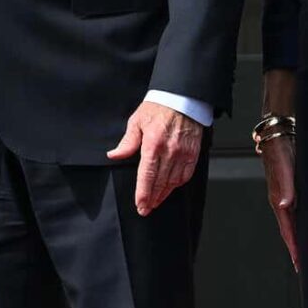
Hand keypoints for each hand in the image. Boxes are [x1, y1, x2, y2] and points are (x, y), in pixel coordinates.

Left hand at [107, 101, 204, 215]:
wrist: (182, 98)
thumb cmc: (159, 107)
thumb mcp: (137, 121)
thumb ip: (127, 142)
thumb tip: (114, 155)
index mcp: (153, 144)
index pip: (147, 176)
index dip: (143, 194)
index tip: (140, 205)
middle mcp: (170, 151)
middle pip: (160, 182)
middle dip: (152, 199)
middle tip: (145, 209)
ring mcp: (183, 153)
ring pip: (173, 181)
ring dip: (164, 194)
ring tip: (156, 202)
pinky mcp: (193, 153)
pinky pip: (186, 175)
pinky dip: (177, 184)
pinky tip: (170, 188)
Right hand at [259, 134, 298, 269]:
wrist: (280, 131)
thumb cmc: (281, 147)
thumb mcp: (284, 167)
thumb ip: (285, 185)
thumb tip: (284, 204)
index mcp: (279, 199)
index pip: (288, 230)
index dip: (294, 248)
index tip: (300, 265)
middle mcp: (283, 200)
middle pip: (291, 230)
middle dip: (297, 249)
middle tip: (305, 267)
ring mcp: (288, 195)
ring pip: (295, 222)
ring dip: (300, 237)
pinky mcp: (295, 188)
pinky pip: (299, 211)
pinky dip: (304, 223)